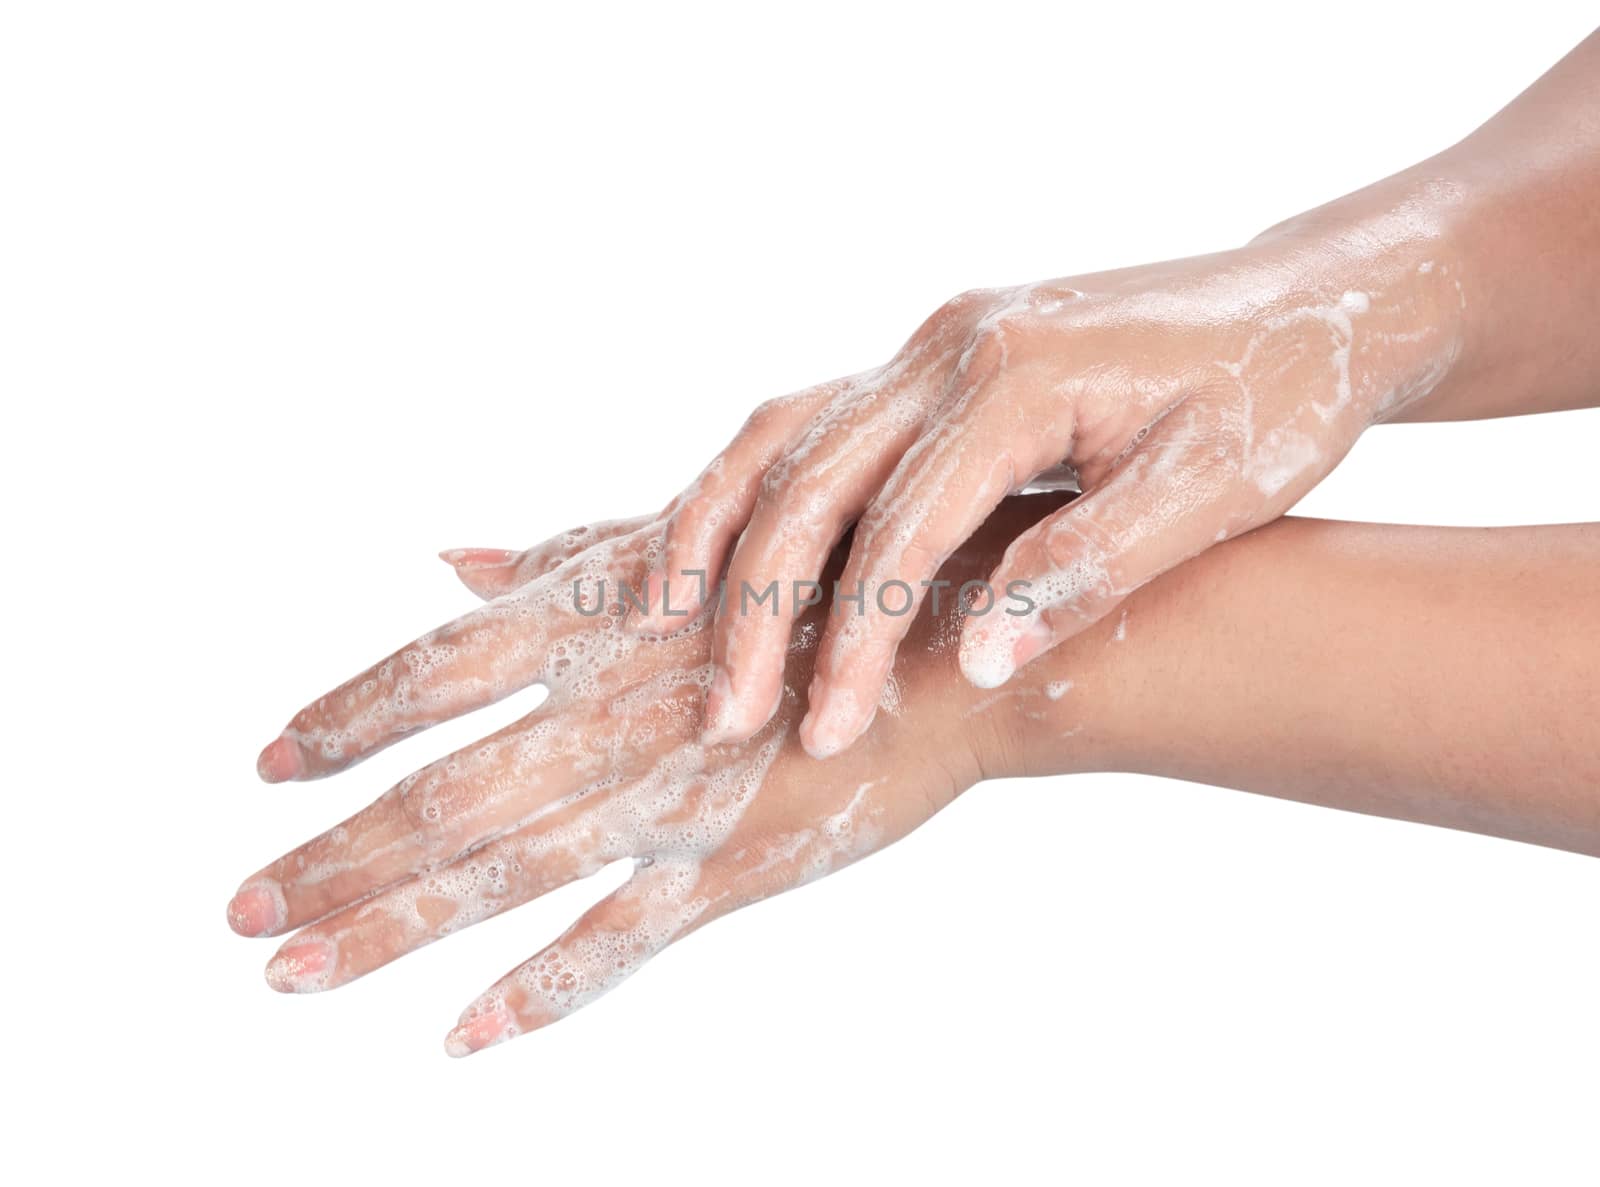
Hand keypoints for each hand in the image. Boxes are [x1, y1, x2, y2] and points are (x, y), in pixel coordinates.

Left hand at [232, 501, 1067, 1054]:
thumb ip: (565, 557)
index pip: (436, 670)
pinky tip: (460, 1037)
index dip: (343, 715)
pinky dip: (541, 991)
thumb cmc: (823, 576)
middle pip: (442, 793)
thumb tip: (447, 557)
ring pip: (504, 874)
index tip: (265, 760)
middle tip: (238, 909)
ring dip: (387, 929)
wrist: (961, 636)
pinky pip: (624, 938)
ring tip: (288, 973)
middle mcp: (616, 707)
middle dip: (333, 854)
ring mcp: (673, 792)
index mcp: (600, 619)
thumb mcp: (690, 546)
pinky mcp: (738, 863)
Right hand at [631, 212, 1465, 759]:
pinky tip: (720, 543)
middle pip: (809, 479)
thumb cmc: (1278, 399)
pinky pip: (813, 419)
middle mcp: (951, 345)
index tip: (825, 730)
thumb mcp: (1213, 493)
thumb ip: (1089, 568)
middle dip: (756, 605)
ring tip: (661, 620)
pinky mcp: (937, 358)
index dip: (855, 640)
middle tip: (725, 715)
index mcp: (1015, 376)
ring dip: (717, 527)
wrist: (1312, 302)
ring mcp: (935, 343)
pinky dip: (752, 484)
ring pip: (783, 433)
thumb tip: (984, 658)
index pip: (897, 528)